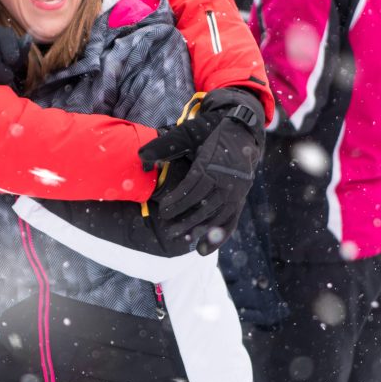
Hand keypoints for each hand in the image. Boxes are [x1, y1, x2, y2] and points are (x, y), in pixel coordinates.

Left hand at [138, 88, 263, 254]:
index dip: (177, 201)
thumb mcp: (186, 134)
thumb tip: (140, 157)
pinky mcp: (240, 199)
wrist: (240, 131)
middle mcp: (227, 180)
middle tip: (168, 229)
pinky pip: (230, 222)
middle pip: (204, 206)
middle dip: (185, 219)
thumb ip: (164, 146)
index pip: (193, 188)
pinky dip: (218, 238)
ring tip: (179, 238)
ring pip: (216, 216)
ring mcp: (236, 191)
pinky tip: (202, 250)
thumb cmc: (208, 133)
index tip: (163, 210)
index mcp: (212, 164)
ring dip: (198, 229)